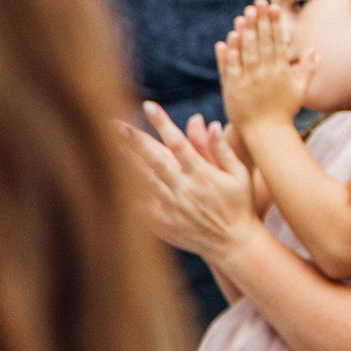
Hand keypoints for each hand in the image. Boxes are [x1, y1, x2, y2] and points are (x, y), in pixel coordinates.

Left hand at [114, 101, 261, 263]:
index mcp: (204, 175)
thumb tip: (212, 124)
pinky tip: (112, 179)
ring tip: (110, 144)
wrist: (233, 244)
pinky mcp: (163, 224)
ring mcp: (172, 208)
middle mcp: (185, 189)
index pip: (179, 143)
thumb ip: (224, 150)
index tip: (149, 106)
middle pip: (154, 160)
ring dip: (126, 161)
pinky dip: (126, 192)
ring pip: (143, 180)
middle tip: (115, 123)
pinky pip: (140, 205)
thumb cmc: (240, 205)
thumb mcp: (240, 175)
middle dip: (134, 140)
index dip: (163, 123)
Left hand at [217, 0, 314, 141]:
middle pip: (262, 43)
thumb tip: (314, 50)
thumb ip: (308, 69)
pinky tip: (230, 37)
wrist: (265, 133)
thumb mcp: (300, 90)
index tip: (273, 7)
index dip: (275, 23)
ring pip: (246, 52)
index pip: (278, 42)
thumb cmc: (284, 111)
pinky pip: (231, 66)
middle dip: (260, 21)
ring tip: (244, 15)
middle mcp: (265, 74)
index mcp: (281, 73)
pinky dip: (230, 52)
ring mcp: (248, 81)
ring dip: (245, 32)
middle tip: (257, 3)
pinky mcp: (233, 88)